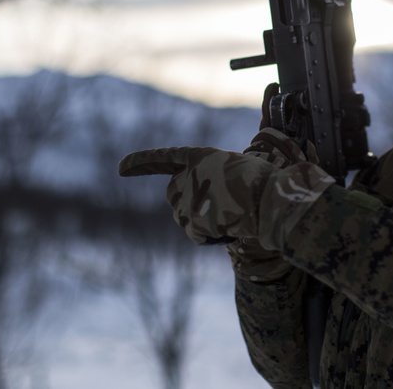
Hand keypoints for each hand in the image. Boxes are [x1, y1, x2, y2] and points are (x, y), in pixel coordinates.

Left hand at [119, 135, 334, 248]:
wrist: (271, 198)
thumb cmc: (266, 182)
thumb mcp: (240, 168)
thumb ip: (217, 178)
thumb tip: (212, 200)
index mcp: (202, 156)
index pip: (165, 158)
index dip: (142, 162)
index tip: (121, 168)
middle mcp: (189, 174)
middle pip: (173, 194)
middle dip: (186, 202)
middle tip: (216, 207)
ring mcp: (188, 197)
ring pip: (183, 217)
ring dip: (201, 220)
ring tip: (231, 214)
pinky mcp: (192, 219)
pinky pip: (196, 235)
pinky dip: (211, 236)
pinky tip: (231, 226)